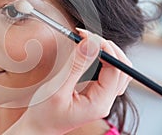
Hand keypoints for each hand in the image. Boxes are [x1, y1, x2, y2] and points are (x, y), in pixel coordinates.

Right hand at [4, 29, 131, 134]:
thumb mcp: (57, 89)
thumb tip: (90, 44)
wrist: (38, 128)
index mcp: (99, 103)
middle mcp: (105, 101)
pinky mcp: (96, 94)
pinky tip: (89, 53)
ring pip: (118, 71)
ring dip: (107, 53)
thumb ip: (75, 66)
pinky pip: (108, 74)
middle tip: (86, 37)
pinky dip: (102, 60)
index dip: (104, 48)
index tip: (87, 36)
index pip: (115, 70)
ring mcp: (101, 98)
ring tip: (88, 42)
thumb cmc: (44, 114)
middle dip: (108, 48)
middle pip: (122, 69)